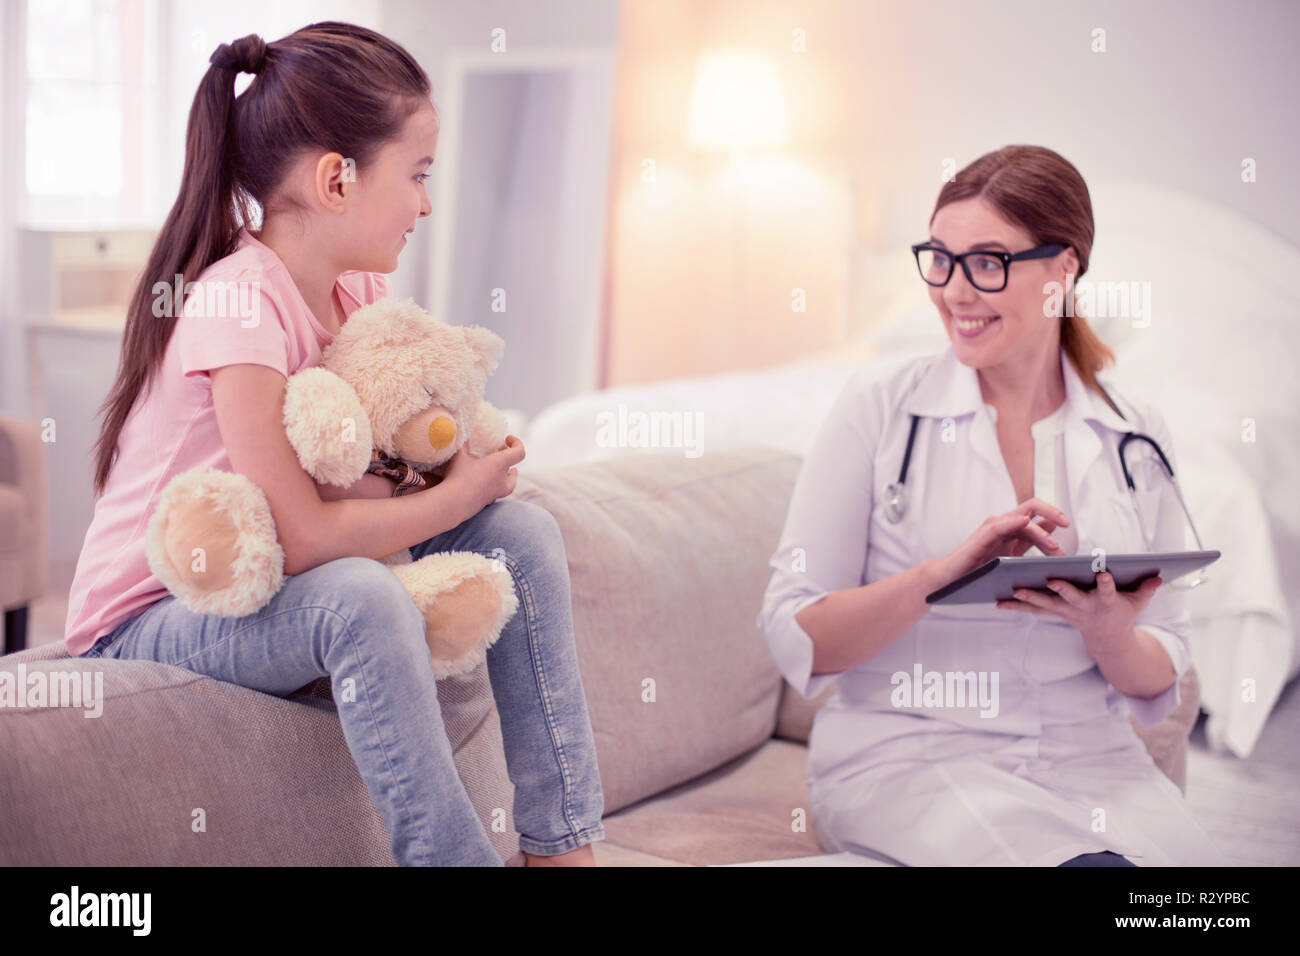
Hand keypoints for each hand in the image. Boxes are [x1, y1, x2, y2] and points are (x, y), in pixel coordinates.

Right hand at [439, 434, 525, 518]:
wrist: (453, 504)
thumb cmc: (458, 477)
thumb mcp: (459, 455)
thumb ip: (463, 444)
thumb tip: (463, 433)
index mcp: (499, 465)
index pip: (519, 453)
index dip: (517, 443)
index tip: (506, 439)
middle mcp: (501, 481)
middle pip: (515, 472)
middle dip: (511, 463)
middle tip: (501, 455)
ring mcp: (494, 494)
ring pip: (508, 486)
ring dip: (508, 478)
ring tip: (501, 473)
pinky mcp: (485, 504)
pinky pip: (495, 495)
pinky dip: (493, 488)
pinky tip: (483, 485)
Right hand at [936, 498, 1069, 584]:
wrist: (951, 578)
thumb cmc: (979, 569)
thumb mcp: (1012, 555)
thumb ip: (1030, 542)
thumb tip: (1054, 530)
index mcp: (1011, 528)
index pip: (1036, 514)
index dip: (1054, 517)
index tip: (1068, 529)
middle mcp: (1003, 524)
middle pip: (1032, 507)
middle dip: (1052, 513)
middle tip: (1067, 525)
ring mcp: (992, 528)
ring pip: (1021, 518)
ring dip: (1040, 531)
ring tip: (1053, 546)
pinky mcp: (981, 536)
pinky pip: (1000, 525)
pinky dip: (1013, 522)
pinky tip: (1024, 522)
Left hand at [996, 571, 1162, 650]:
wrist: (1108, 638)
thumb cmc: (1123, 611)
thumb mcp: (1138, 602)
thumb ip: (1147, 589)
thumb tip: (1160, 577)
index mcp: (1106, 602)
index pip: (1107, 591)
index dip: (1105, 583)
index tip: (1103, 572)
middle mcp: (1085, 608)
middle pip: (1072, 597)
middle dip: (1063, 589)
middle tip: (1050, 579)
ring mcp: (1068, 612)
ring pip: (1047, 604)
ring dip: (1030, 598)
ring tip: (1013, 590)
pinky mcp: (1055, 613)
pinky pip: (1034, 610)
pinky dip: (1018, 606)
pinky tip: (999, 601)